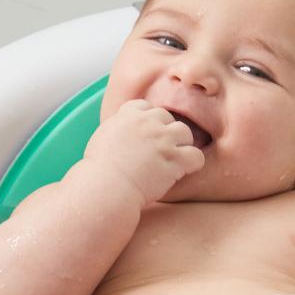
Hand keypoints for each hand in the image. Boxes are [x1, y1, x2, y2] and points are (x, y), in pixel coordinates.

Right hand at [84, 99, 205, 207]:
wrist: (105, 187)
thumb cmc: (99, 171)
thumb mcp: (103, 139)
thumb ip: (118, 130)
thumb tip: (125, 135)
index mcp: (127, 115)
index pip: (146, 107)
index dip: (149, 121)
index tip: (146, 136)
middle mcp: (147, 123)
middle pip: (167, 117)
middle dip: (165, 132)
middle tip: (160, 152)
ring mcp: (162, 140)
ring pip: (184, 132)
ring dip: (181, 145)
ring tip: (173, 161)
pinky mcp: (174, 159)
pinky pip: (196, 156)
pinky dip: (192, 163)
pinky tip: (183, 172)